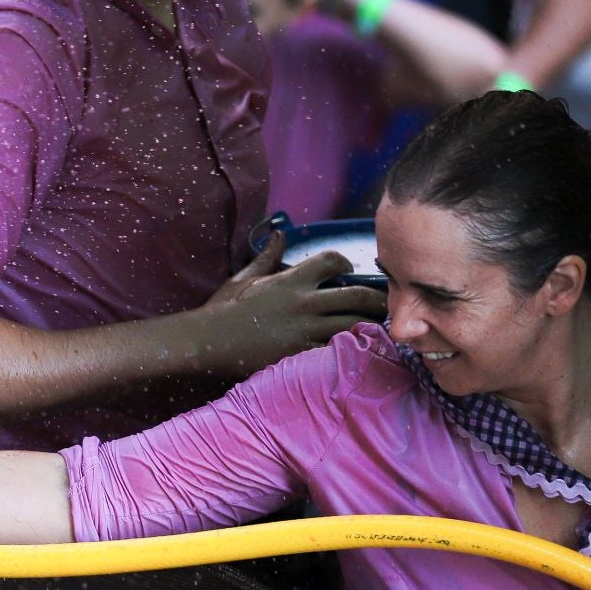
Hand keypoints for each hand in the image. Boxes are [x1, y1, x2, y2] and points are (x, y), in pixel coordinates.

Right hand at [199, 232, 384, 375]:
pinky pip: (334, 351)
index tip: (349, 271)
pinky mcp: (300, 354)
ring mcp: (304, 330)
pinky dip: (348, 351)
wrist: (208, 340)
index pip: (332, 260)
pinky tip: (357, 352)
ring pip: (351, 325)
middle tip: (382, 303)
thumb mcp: (245, 277)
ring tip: (377, 328)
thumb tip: (278, 235)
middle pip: (355, 295)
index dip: (346, 263)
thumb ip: (267, 256)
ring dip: (368, 325)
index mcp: (291, 280)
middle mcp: (303, 302)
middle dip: (375, 298)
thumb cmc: (223, 308)